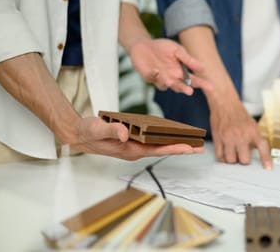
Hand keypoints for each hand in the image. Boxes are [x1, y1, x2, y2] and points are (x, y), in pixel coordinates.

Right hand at [70, 116, 203, 160]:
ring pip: (159, 145)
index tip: (189, 148)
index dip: (174, 148)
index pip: (157, 150)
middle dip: (181, 149)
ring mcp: (134, 146)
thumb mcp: (98, 129)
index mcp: (130, 150)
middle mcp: (135, 150)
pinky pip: (153, 140)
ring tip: (192, 143)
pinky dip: (164, 138)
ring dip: (175, 144)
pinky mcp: (133, 140)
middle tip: (200, 148)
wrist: (80, 134)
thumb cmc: (88, 132)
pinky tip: (173, 135)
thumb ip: (111, 131)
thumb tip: (124, 133)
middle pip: (163, 149)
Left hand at [128, 38, 211, 93]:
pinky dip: (154, 76)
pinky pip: (153, 79)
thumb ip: (188, 59)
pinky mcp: (150, 78)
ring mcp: (161, 79)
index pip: (193, 80)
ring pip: (166, 86)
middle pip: (180, 86)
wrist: (144, 45)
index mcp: (181, 71)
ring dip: (169, 83)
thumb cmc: (163, 47)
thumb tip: (203, 68)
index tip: (211, 87)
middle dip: (184, 89)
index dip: (202, 84)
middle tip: (189, 91)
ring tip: (170, 80)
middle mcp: (172, 77)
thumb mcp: (177, 50)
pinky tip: (155, 70)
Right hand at [209, 96, 271, 169]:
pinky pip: (219, 156)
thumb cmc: (238, 113)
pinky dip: (222, 158)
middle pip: (244, 160)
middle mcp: (241, 135)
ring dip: (232, 160)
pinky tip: (225, 153)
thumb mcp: (251, 124)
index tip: (268, 168)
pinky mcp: (218, 139)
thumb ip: (254, 138)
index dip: (266, 159)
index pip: (263, 148)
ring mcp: (229, 138)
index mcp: (252, 131)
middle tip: (242, 155)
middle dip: (244, 160)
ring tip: (233, 153)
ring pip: (231, 160)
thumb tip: (255, 151)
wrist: (225, 103)